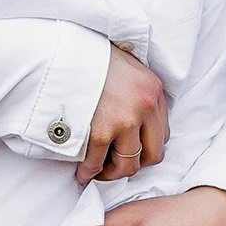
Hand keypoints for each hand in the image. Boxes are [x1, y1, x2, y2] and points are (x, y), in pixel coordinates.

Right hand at [76, 44, 168, 184]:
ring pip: (129, 166)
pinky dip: (89, 172)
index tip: (131, 147)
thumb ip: (138, 93)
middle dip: (135, 163)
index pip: (163, 134)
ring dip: (114, 172)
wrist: (61, 53)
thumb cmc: (90, 59)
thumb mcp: (127, 68)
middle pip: (153, 155)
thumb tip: (138, 122)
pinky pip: (97, 164)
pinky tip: (83, 172)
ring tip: (101, 169)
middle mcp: (145, 107)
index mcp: (153, 90)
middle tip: (117, 162)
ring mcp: (124, 121)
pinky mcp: (100, 132)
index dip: (146, 145)